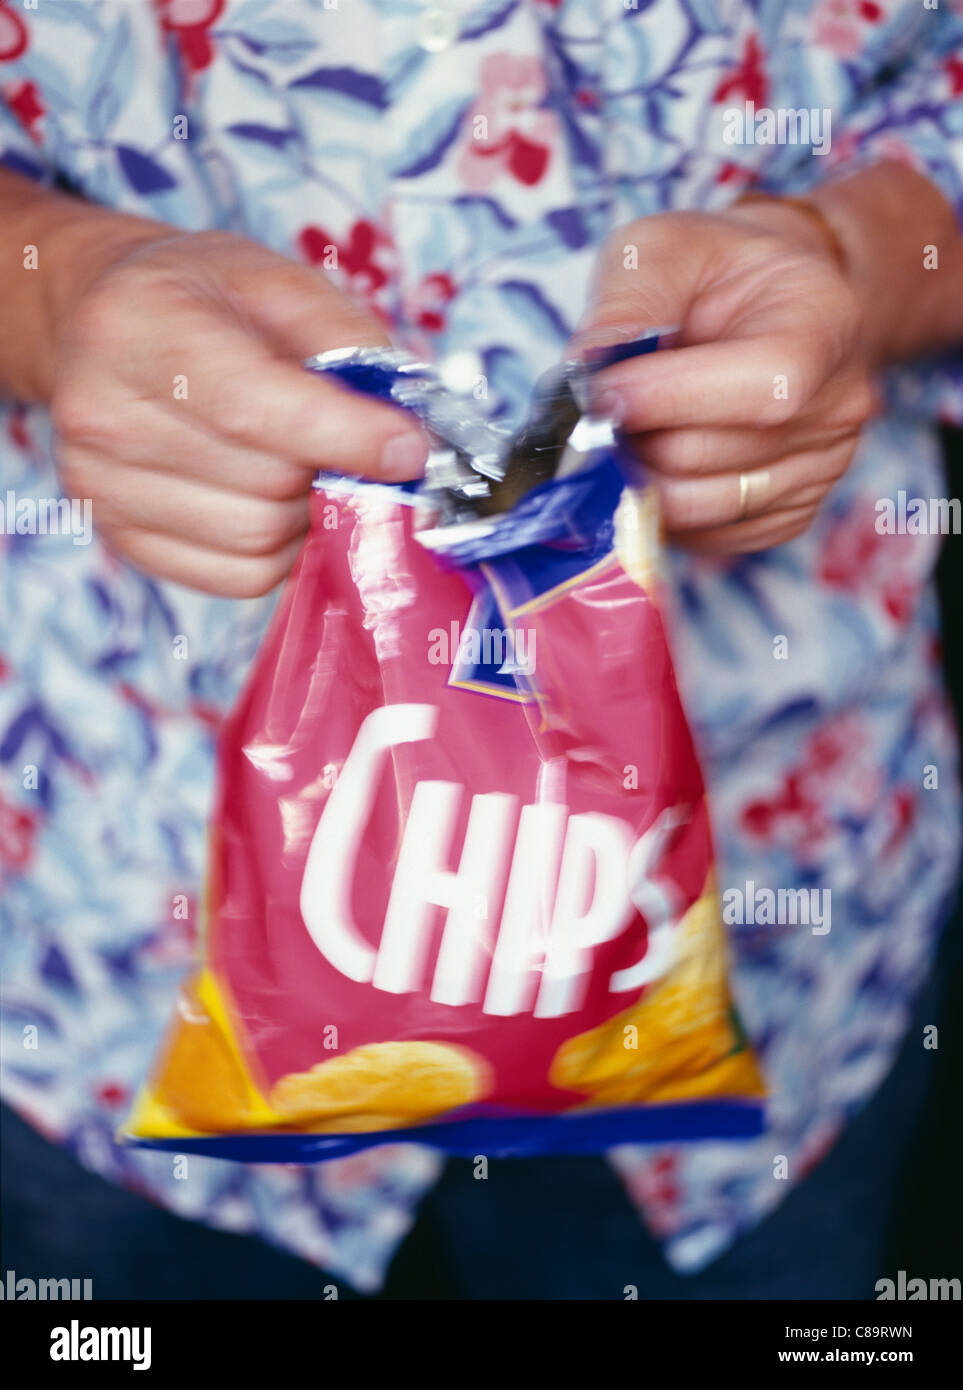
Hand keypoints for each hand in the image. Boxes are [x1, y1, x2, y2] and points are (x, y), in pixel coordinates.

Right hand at [51, 229, 428, 594]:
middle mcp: (102, 415)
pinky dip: (278, 550)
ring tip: (302, 466)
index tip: (408, 448)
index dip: (346, 438)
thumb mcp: (275, 281)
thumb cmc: (198, 298)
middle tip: (346, 443)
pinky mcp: (123, 539)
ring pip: (258, 540)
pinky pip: (237, 577)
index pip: (252, 409)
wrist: (102, 327)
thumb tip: (407, 431)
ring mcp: (102, 487)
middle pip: (265, 484)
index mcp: (133, 329)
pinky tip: (273, 502)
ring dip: (307, 514)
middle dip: (330, 470)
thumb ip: (346, 340)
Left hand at [570, 201, 878, 553]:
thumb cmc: (711, 272)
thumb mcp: (663, 247)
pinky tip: (653, 466)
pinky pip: (710, 538)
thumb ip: (628, 299)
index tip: (604, 391)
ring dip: (640, 480)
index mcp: (825, 323)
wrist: (762, 306)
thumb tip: (586, 369)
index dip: (671, 398)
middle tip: (600, 414)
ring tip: (624, 437)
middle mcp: (840, 407)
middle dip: (635, 439)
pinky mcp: (789, 515)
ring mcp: (821, 470)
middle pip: (714, 456)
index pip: (765, 387)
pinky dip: (663, 513)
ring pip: (703, 507)